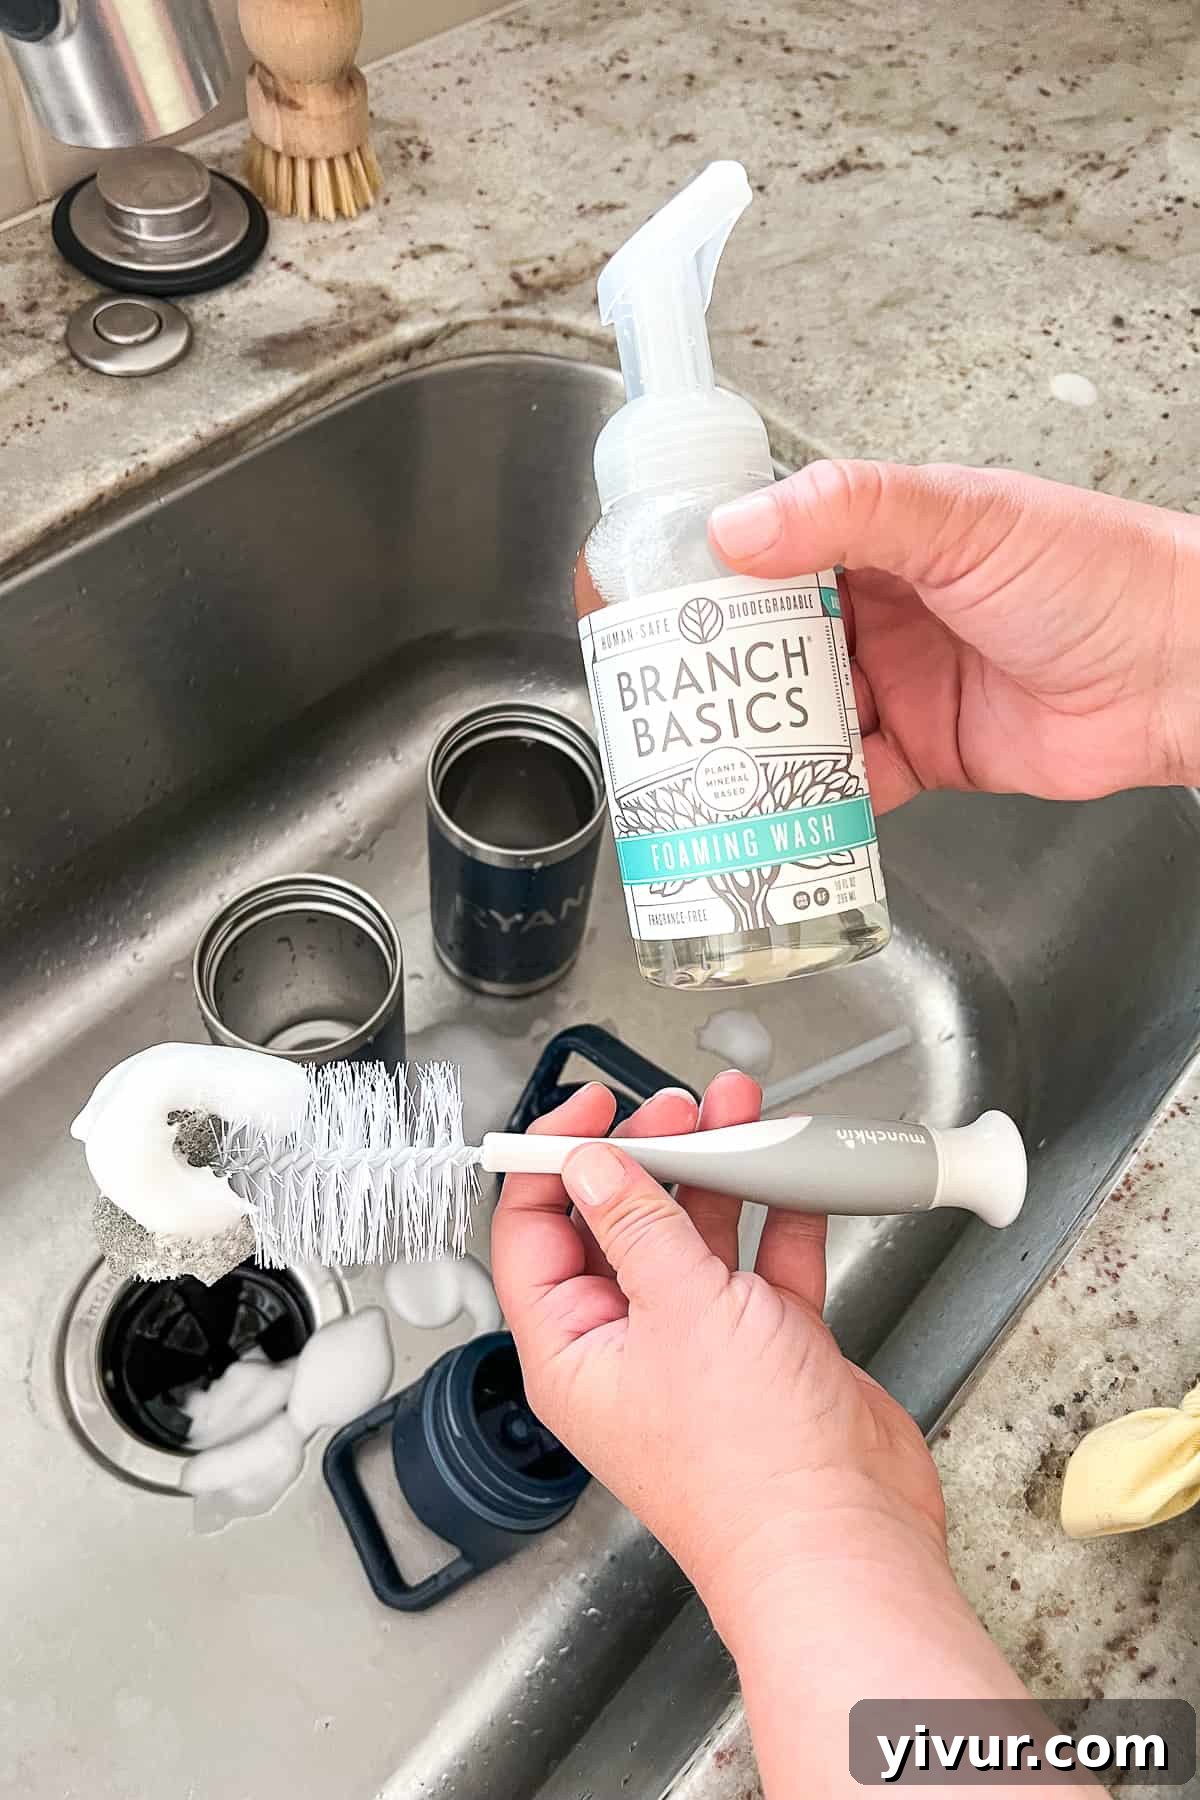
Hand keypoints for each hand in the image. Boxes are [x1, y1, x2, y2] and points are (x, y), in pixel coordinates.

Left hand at [490, 1073, 947, 1630]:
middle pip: (616, 1224)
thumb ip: (637, 1227)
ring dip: (715, 1172)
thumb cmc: (749, 1472)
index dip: (551, 1160)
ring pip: (694, 1235)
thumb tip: (592, 1168)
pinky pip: (762, 1262)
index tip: (590, 1109)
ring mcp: (703, 1345)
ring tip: (735, 1113)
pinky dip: (776, 1216)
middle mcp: (631, 1346)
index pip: (532, 1233)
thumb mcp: (679, 1314)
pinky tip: (788, 1174)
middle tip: (676, 1109)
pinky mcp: (768, 1346)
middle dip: (647, 1155)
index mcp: (573, 1350)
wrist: (845, 1543)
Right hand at [709, 461, 1199, 812]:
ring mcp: (901, 683)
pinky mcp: (924, 753)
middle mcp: (885, 609)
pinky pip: (849, 780)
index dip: (708, 570)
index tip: (647, 596)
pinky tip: (778, 798)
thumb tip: (738, 527)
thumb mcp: (961, 519)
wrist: (1180, 674)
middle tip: (661, 689)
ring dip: (757, 736)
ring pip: (800, 715)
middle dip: (719, 667)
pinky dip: (813, 794)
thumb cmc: (1097, 574)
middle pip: (772, 641)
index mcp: (885, 534)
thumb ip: (847, 511)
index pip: (770, 545)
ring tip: (703, 751)